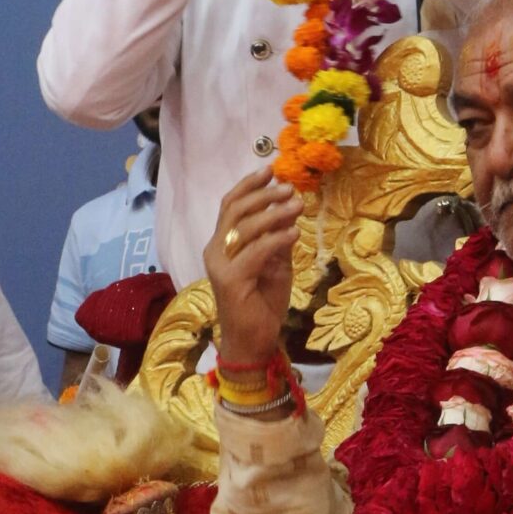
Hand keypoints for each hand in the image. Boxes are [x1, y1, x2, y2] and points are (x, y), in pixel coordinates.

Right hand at [204, 170, 303, 366]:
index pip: (230, 206)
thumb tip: (290, 211)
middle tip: (290, 189)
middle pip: (234, 210)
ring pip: (244, 227)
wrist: (253, 343)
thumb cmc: (262, 305)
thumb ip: (277, 240)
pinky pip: (256, 251)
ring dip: (274, 213)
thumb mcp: (275, 265)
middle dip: (264, 195)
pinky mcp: (231, 280)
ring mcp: (220, 265)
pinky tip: (295, 233)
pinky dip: (276, 238)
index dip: (248, 185)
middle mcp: (215, 251)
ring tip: (297, 206)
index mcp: (221, 245)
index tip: (270, 170)